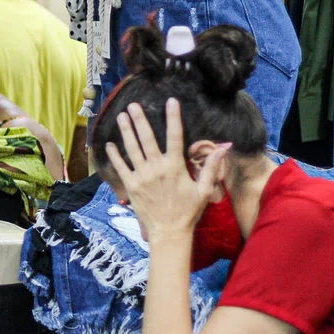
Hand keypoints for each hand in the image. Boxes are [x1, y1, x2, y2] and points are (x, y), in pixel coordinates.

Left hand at [104, 99, 228, 243]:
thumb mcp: (204, 189)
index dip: (173, 117)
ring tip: (120, 116)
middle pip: (147, 139)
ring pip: (132, 149)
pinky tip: (109, 144)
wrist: (169, 232)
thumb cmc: (189, 211)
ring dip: (126, 131)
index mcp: (175, 167)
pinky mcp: (130, 186)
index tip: (170, 101)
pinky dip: (115, 155)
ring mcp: (142, 176)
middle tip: (133, 105)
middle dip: (140, 120)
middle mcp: (157, 168)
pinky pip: (121, 167)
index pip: (175, 136)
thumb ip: (211, 167)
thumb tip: (224, 147)